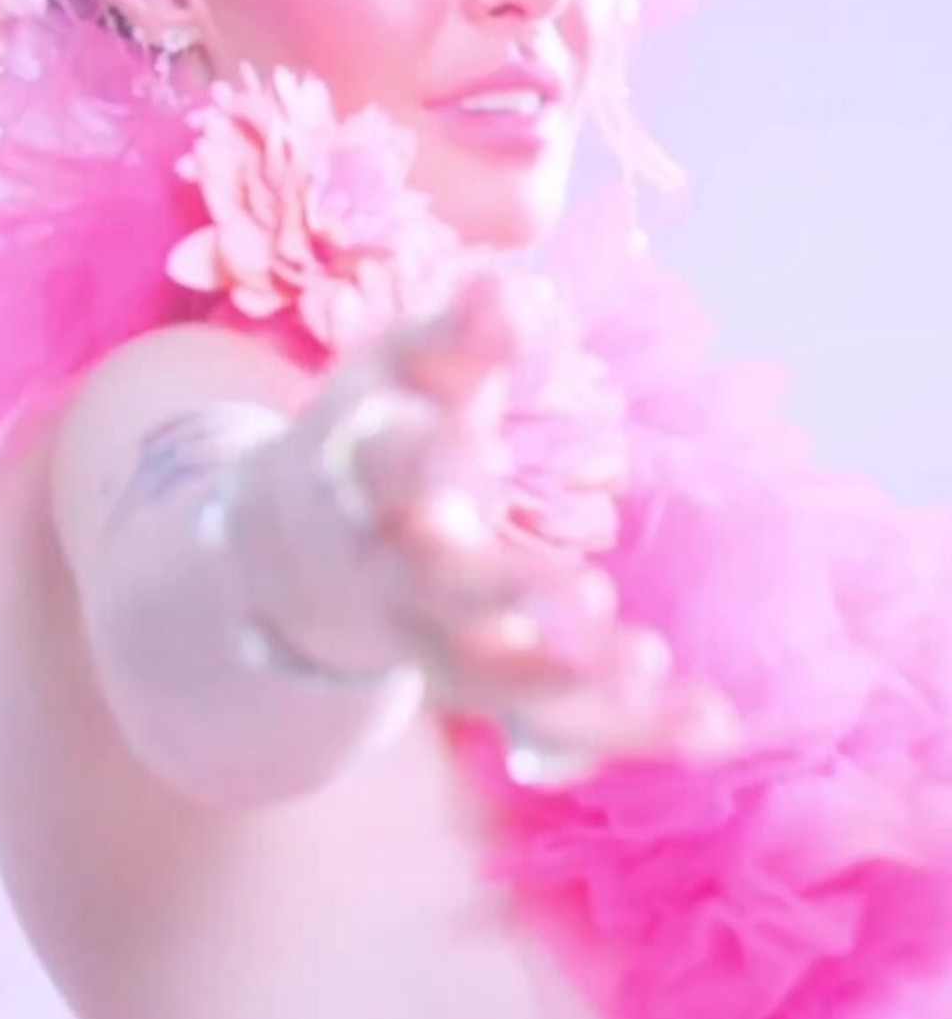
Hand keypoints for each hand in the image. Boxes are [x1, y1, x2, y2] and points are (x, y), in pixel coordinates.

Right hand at [251, 270, 738, 785]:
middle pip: (444, 587)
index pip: (391, 466)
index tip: (473, 458)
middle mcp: (392, 566)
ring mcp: (432, 640)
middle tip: (587, 603)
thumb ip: (460, 332)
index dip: (428, 465)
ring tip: (655, 669)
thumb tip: (514, 289)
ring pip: (497, 677)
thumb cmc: (386, 427)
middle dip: (511, 594)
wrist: (307, 548)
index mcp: (370, 468)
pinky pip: (552, 723)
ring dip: (575, 682)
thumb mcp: (407, 367)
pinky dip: (627, 729)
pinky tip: (711, 724)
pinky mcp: (480, 687)